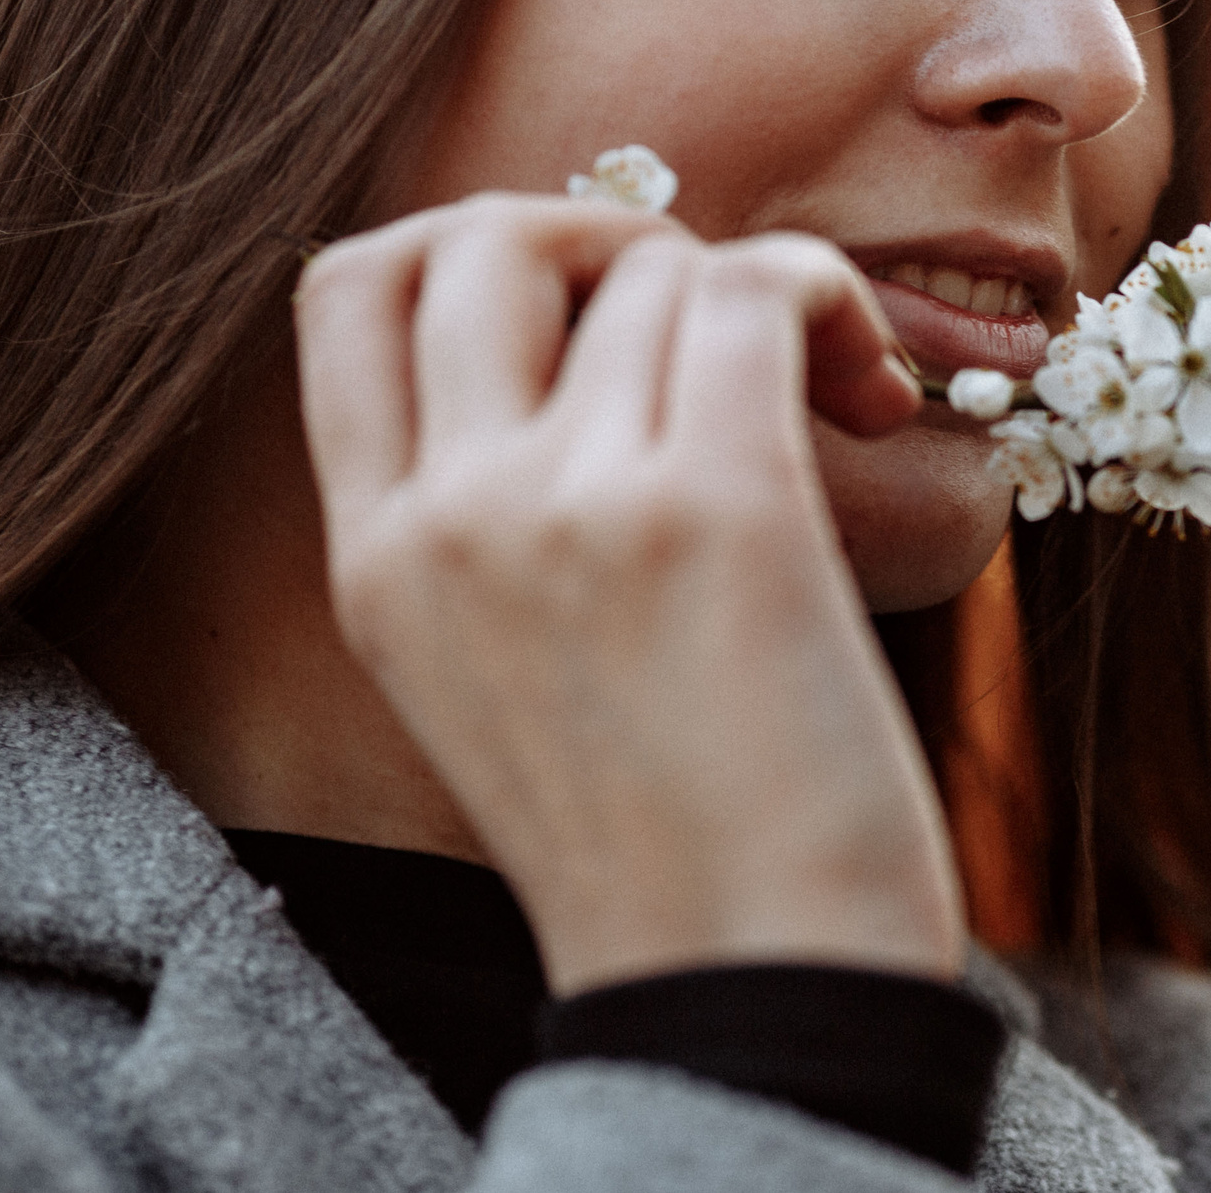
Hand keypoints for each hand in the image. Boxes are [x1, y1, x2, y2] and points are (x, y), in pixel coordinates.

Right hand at [293, 194, 960, 994]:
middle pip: (482, 233)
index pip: (345, 287)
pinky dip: (827, 303)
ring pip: (658, 263)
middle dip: (611, 234)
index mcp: (376, 559)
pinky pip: (757, 291)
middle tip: (706, 325)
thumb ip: (494, 512)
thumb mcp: (494, 672)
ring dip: (761, 291)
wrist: (751, 976)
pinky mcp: (715, 508)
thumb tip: (602, 326)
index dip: (474, 246)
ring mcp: (572, 507)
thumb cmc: (668, 829)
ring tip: (831, 393)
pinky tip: (864, 394)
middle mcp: (451, 517)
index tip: (588, 306)